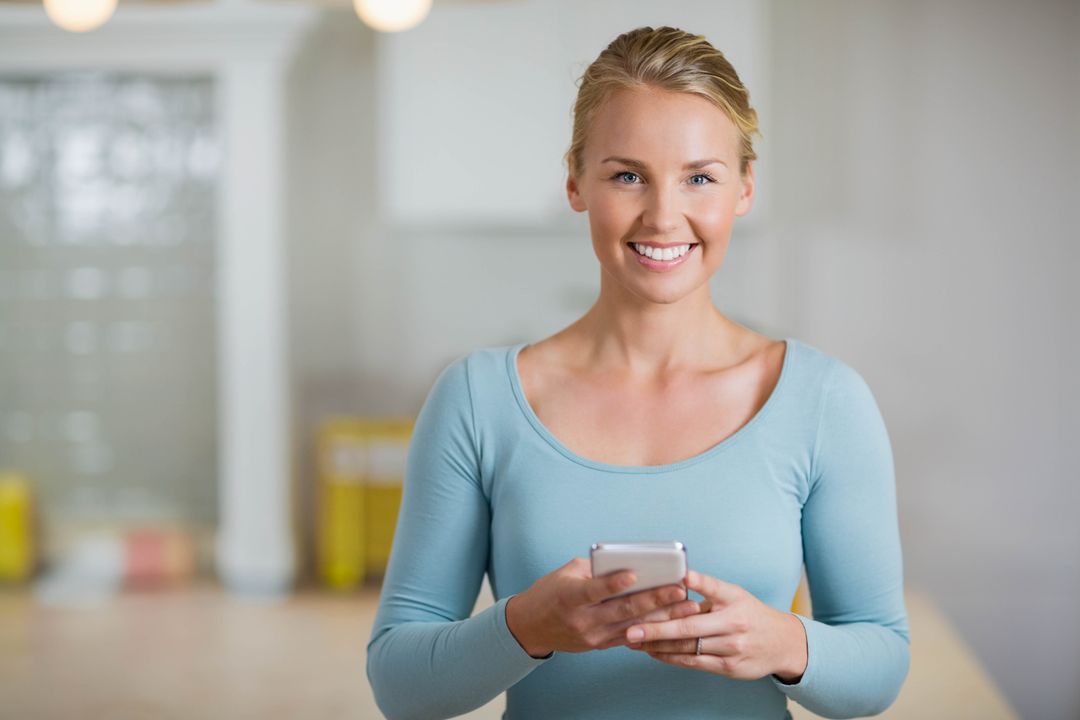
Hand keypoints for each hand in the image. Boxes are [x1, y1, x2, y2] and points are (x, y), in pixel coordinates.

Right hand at [505, 557, 701, 657]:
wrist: (530, 627)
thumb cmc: (549, 592)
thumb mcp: (565, 573)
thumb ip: (594, 569)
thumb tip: (628, 563)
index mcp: (569, 597)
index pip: (594, 590)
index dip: (614, 583)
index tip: (635, 573)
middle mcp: (582, 620)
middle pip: (622, 610)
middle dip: (654, 599)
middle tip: (679, 590)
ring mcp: (592, 636)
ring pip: (634, 626)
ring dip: (663, 617)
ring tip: (687, 608)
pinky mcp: (600, 645)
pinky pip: (631, 637)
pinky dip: (653, 629)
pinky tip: (674, 622)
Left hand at [624, 570, 807, 681]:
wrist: (782, 643)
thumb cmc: (751, 614)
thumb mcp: (735, 594)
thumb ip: (708, 588)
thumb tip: (678, 578)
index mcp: (733, 601)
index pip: (709, 588)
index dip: (692, 582)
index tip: (673, 578)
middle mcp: (733, 625)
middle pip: (688, 627)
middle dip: (656, 629)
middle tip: (631, 629)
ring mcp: (730, 648)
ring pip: (687, 648)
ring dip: (657, 645)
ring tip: (634, 642)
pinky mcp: (728, 667)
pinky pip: (694, 663)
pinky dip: (671, 658)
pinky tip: (654, 652)